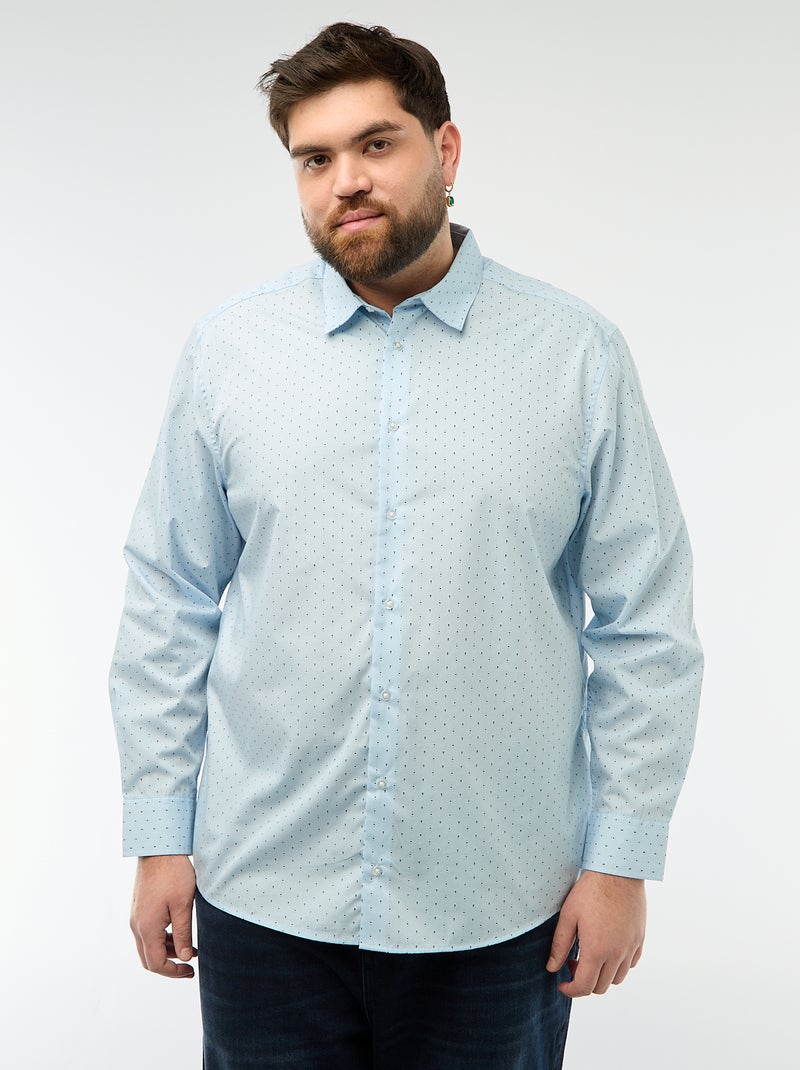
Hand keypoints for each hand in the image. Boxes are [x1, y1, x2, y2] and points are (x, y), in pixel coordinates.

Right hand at [130, 854, 196, 978]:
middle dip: (169, 965)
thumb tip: (184, 958)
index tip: (190, 971)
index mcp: (146, 928)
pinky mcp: (139, 908)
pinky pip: (147, 932)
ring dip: (167, 951)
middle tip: (189, 966)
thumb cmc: (173, 874)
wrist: (158, 849)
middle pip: (148, 958)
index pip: (156, 963)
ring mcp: (136, 916)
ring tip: (189, 949)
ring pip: (147, 945)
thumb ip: (183, 934)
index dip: (173, 972)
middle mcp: (136, 925)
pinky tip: (178, 933)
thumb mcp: (183, 905)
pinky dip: (162, 939)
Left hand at [546, 870, 645, 996]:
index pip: (584, 987)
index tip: (562, 984)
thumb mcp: (568, 915)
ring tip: (590, 956)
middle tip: (573, 963)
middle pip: (601, 987)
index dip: (571, 990)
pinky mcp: (640, 939)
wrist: (618, 871)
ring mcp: (631, 947)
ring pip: (618, 978)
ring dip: (602, 976)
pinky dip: (618, 966)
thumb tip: (552, 968)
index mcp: (597, 950)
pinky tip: (607, 949)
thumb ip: (560, 945)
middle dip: (584, 982)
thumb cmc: (591, 890)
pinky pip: (631, 964)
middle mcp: (617, 954)